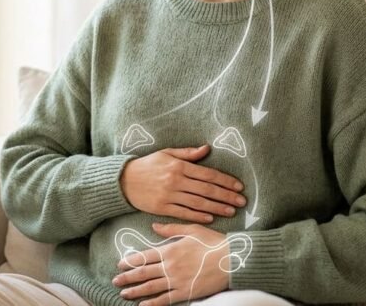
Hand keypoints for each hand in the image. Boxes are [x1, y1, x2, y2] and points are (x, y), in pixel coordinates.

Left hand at [112, 223, 230, 305]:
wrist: (231, 259)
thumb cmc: (213, 242)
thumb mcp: (192, 229)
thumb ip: (171, 228)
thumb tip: (154, 225)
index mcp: (171, 249)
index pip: (145, 256)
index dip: (131, 261)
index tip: (120, 264)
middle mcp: (170, 266)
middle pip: (144, 272)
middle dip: (127, 277)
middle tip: (115, 281)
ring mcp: (177, 280)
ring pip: (151, 287)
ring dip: (135, 291)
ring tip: (123, 293)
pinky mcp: (186, 292)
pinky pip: (165, 299)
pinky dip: (153, 303)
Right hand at [120, 145, 246, 223]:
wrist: (123, 180)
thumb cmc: (147, 165)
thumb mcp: (166, 153)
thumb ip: (188, 153)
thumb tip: (207, 148)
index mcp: (179, 166)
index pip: (208, 174)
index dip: (225, 180)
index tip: (238, 186)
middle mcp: (176, 180)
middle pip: (207, 189)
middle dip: (226, 196)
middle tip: (242, 201)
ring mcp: (169, 195)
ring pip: (198, 203)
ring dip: (217, 207)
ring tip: (231, 210)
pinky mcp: (162, 208)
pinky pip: (184, 213)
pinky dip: (198, 216)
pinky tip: (211, 218)